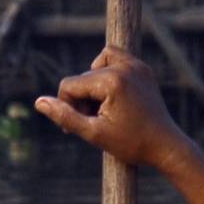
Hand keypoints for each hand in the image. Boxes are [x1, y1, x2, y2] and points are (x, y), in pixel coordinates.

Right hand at [34, 47, 184, 173]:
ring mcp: (135, 65)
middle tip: (97, 123)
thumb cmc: (130, 144)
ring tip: (104, 108)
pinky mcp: (142, 68)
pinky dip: (106, 70)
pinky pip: (114, 57)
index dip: (69, 108)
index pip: (69, 85)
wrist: (165, 146)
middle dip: (83, 100)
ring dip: (92, 84)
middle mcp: (124, 66)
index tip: (82, 127)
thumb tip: (38, 102)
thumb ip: (64, 116)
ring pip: (95, 65)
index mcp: (111, 81)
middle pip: (82, 77)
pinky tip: (111, 93)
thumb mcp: (93, 133)